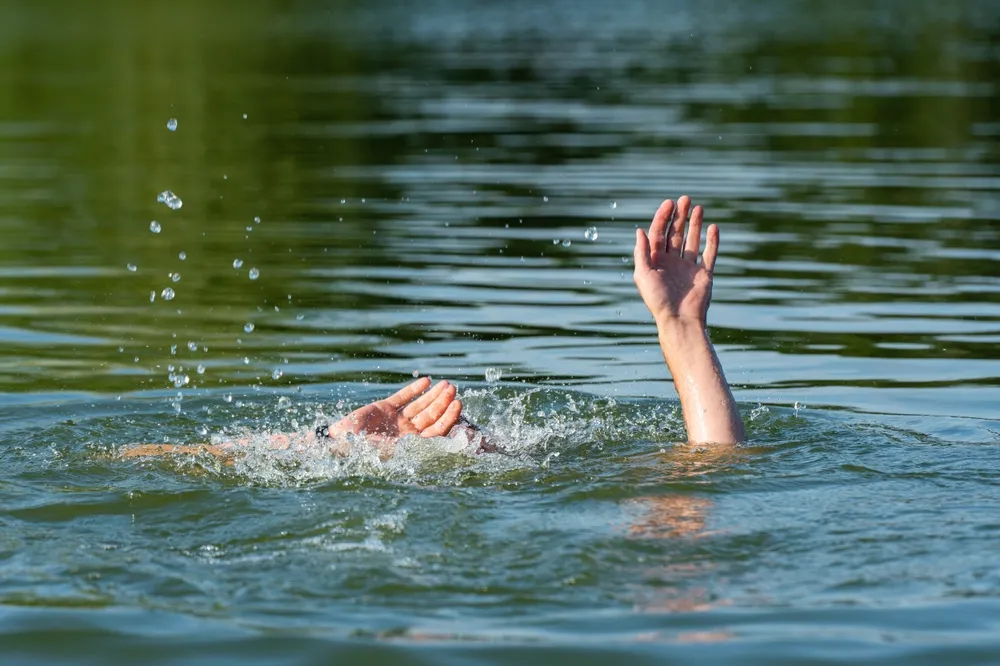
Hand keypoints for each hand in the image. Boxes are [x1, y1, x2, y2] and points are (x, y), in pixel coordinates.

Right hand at [329, 377, 461, 442]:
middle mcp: (407, 433)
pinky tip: (426, 381)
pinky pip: (403, 397)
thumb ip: (413, 446)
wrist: (340, 442)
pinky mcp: (385, 408)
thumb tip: (440, 443)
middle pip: (431, 415)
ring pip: (420, 405)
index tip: (458, 404)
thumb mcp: (391, 451)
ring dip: (433, 394)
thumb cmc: (364, 450)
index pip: (436, 430)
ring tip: (445, 383)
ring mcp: (397, 420)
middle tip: (453, 388)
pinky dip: (414, 389)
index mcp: (412, 445)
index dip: (448, 417)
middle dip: (443, 402)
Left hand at [633, 196, 718, 326]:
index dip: (663, 217)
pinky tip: (713, 227)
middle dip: (680, 216)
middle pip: (675, 233)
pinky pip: (710, 253)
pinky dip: (713, 240)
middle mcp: (672, 262)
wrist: (679, 320)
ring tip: (699, 207)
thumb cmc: (658, 300)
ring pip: (692, 240)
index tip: (670, 203)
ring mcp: (689, 267)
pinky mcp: (704, 274)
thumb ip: (642, 252)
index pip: (659, 233)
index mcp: (655, 261)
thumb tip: (640, 230)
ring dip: (695, 224)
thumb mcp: (643, 275)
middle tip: (685, 199)